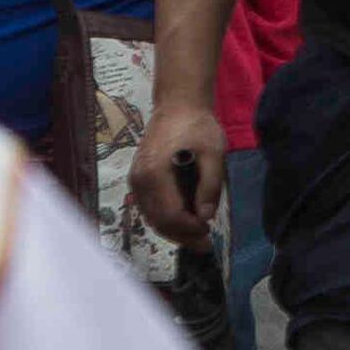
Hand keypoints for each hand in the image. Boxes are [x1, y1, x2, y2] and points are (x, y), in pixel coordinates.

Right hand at [132, 102, 224, 247]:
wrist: (177, 105)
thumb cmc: (197, 126)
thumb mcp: (214, 152)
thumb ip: (210, 185)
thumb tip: (206, 216)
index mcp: (155, 174)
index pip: (169, 215)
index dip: (189, 229)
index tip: (209, 231)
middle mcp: (139, 181)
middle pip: (158, 222)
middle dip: (182, 236)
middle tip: (206, 243)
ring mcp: (135, 181)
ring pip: (152, 218)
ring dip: (175, 231)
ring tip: (198, 236)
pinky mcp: (138, 180)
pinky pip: (150, 208)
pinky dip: (166, 219)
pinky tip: (185, 221)